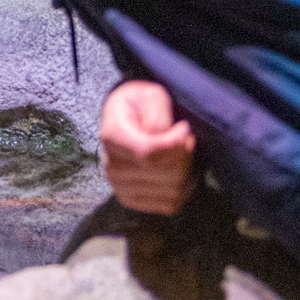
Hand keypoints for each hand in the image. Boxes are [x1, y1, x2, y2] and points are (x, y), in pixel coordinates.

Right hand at [97, 79, 196, 216]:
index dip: (176, 143)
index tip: (184, 127)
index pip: (149, 153)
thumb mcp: (150, 95)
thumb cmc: (142, 105)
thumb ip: (157, 111)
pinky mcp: (132, 199)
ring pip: (172, 190)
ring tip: (183, 153)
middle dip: (185, 155)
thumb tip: (161, 134)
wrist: (127, 119)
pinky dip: (184, 189)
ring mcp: (120, 187)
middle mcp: (111, 166)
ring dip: (187, 171)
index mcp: (112, 137)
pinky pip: (170, 204)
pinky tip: (181, 171)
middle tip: (186, 138)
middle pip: (166, 173)